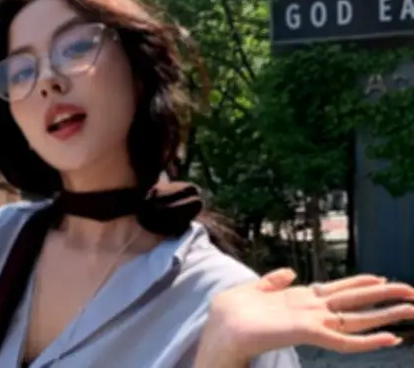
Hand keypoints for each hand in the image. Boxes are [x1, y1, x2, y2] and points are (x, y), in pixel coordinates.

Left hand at [203, 269, 413, 359]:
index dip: (359, 283)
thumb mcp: (252, 290)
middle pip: (355, 301)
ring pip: (357, 318)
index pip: (337, 289)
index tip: (381, 277)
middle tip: (413, 293)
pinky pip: (344, 340)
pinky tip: (389, 338)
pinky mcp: (308, 333)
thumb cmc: (230, 314)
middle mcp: (311, 310)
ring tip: (412, 309)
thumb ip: (272, 281)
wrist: (218, 331)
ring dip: (386, 314)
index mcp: (300, 298)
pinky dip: (367, 341)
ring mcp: (312, 322)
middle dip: (384, 296)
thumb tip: (291, 272)